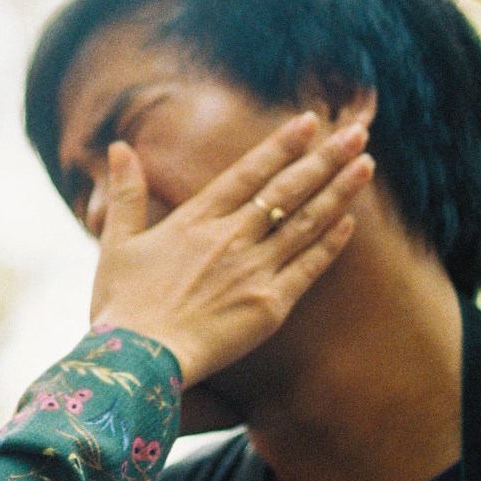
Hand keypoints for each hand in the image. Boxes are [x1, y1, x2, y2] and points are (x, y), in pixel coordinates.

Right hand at [89, 113, 373, 386]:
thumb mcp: (116, 242)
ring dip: (338, 192)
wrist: (137, 359)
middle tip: (356, 133)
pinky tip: (350, 222)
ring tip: (365, 165)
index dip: (281, 145)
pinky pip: (308, 268)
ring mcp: (253, 270)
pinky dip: (330, 243)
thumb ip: (125, 192)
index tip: (309, 121)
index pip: (247, 172)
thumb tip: (119, 146)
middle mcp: (231, 238)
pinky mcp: (270, 305)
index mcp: (195, 220)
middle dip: (325, 158)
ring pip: (305, 223)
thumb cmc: (121, 305)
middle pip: (287, 190)